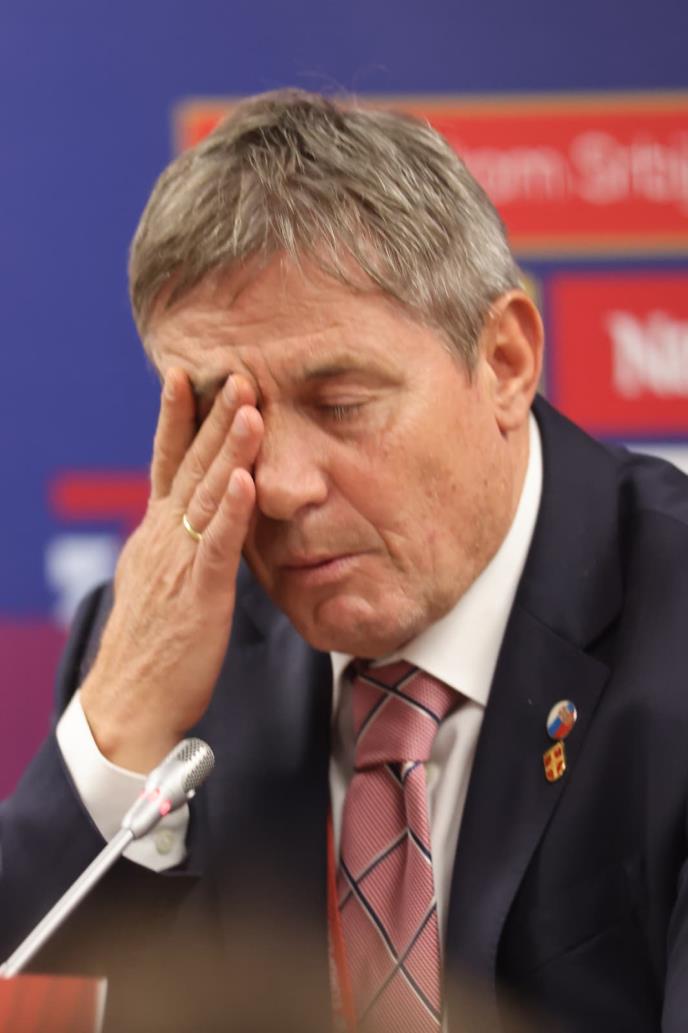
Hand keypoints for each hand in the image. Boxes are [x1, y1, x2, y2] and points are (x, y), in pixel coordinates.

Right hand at [79, 368, 262, 771]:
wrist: (129, 700)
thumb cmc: (150, 644)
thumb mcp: (158, 579)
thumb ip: (175, 544)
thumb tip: (188, 521)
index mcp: (156, 532)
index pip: (166, 462)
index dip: (176, 418)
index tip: (185, 375)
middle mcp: (164, 536)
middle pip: (189, 464)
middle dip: (212, 415)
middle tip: (234, 370)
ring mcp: (180, 560)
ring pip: (206, 492)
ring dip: (227, 447)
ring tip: (247, 406)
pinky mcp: (199, 591)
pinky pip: (217, 543)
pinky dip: (231, 508)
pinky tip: (244, 478)